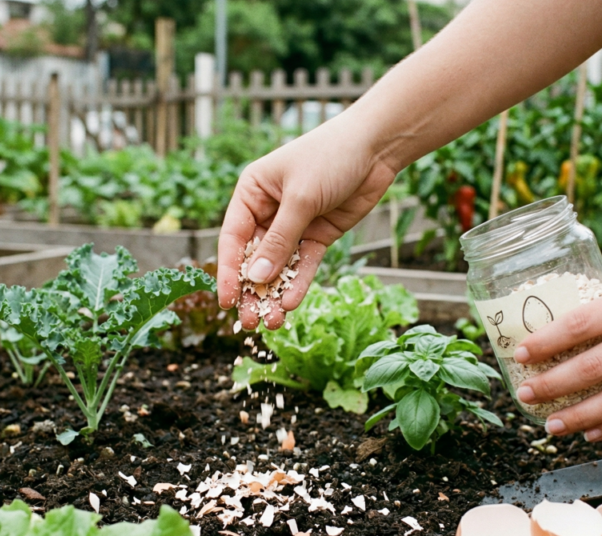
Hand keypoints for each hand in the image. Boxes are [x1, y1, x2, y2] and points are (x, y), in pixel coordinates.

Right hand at [217, 118, 397, 329]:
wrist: (376, 147)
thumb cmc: (330, 157)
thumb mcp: (300, 198)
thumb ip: (279, 240)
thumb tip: (256, 278)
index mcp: (252, 193)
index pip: (232, 238)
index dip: (228, 271)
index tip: (225, 301)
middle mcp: (268, 210)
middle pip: (254, 258)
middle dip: (251, 290)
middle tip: (248, 322)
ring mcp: (294, 224)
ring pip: (279, 266)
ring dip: (274, 293)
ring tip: (271, 323)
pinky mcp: (318, 235)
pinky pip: (304, 264)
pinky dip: (298, 284)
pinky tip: (291, 305)